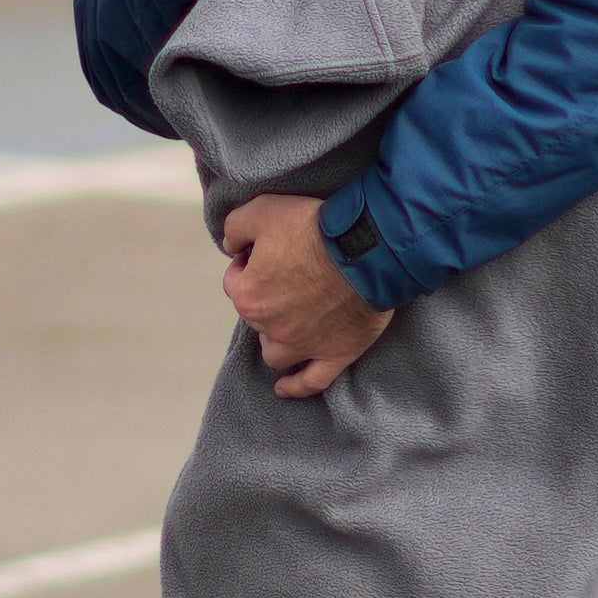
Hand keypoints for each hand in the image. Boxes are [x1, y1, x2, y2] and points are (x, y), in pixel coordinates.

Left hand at [218, 193, 394, 401]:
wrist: (366, 248)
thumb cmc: (315, 227)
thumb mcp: (261, 209)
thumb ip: (234, 228)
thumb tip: (230, 244)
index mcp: (248, 294)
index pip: (234, 282)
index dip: (248, 264)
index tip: (265, 253)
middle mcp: (270, 326)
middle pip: (255, 317)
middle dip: (265, 298)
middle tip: (288, 277)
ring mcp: (303, 345)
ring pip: (275, 354)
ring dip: (275, 342)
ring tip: (285, 328)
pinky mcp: (334, 354)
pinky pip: (311, 381)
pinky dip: (296, 387)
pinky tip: (284, 388)